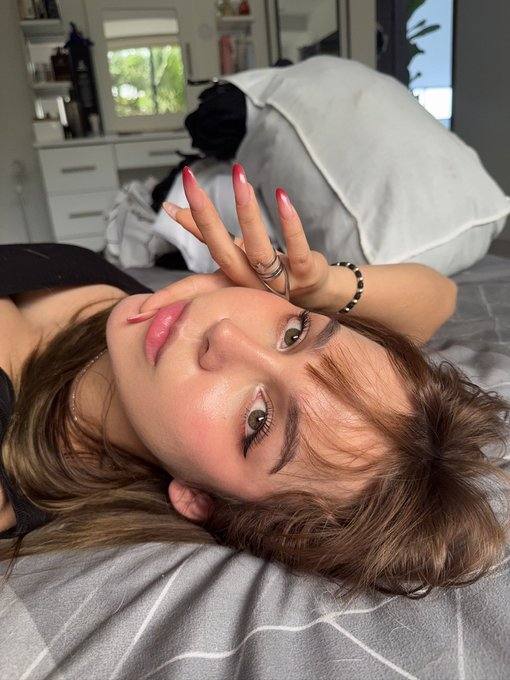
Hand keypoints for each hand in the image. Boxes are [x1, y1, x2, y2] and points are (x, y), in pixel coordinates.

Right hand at [136, 164, 331, 314]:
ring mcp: (279, 282)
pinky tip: (281, 195)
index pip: (195, 277)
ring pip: (259, 249)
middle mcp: (251, 284)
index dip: (174, 272)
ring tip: (239, 178)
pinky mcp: (305, 273)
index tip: (160, 227)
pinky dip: (290, 223)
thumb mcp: (237, 255)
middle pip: (223, 252)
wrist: (318, 297)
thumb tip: (171, 207)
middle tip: (189, 180)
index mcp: (231, 281)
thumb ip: (206, 234)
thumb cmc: (271, 274)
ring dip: (247, 213)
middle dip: (204, 216)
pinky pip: (297, 249)